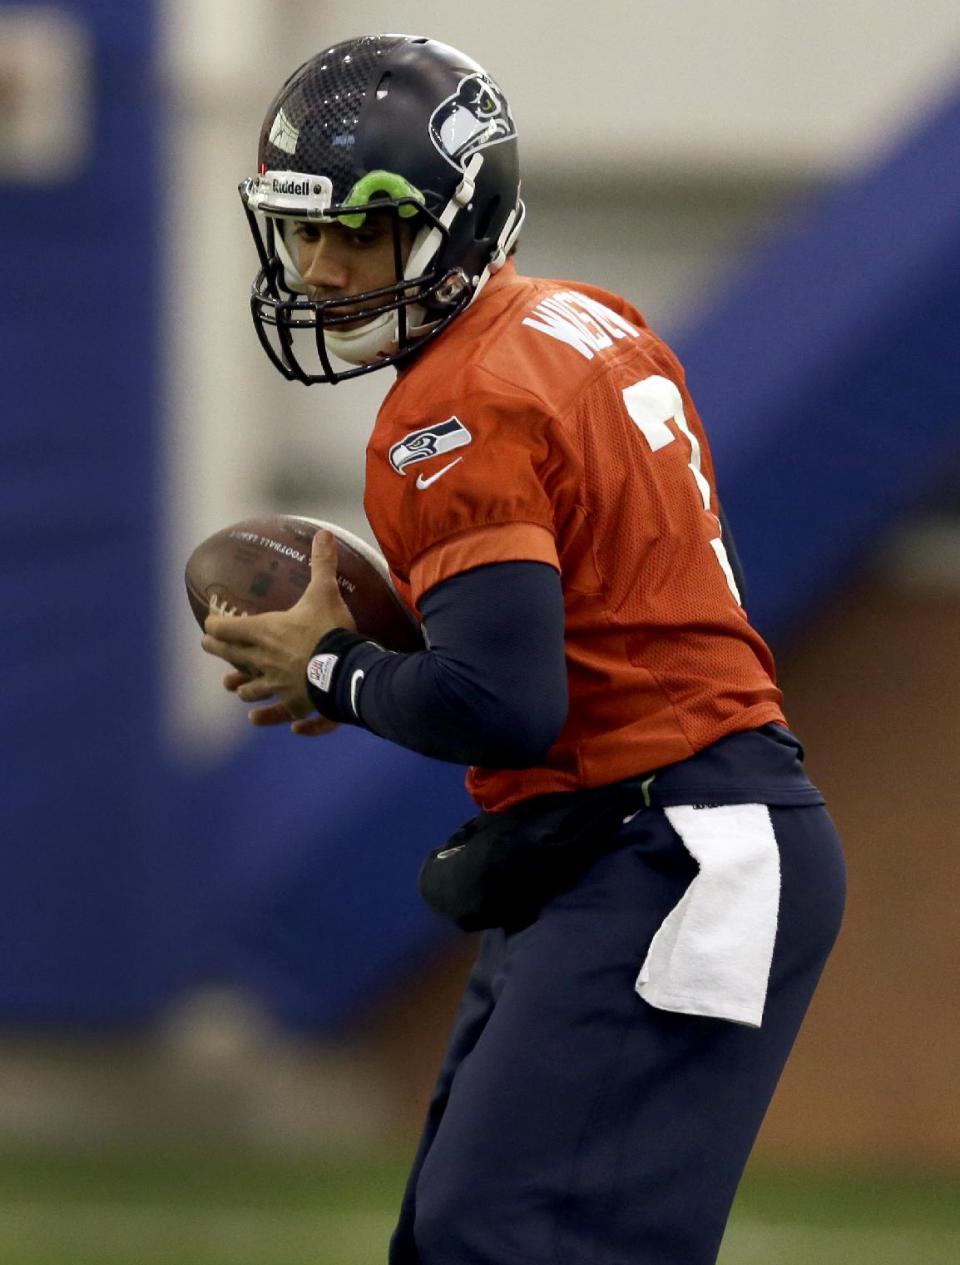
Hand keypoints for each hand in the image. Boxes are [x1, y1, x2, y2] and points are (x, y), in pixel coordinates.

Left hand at [202, 529, 354, 727]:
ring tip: (236, 689)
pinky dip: (275, 717)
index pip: (226, 630)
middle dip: (218, 651)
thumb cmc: (329, 630)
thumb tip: (324, 534)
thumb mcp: (325, 593)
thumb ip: (322, 564)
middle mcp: (263, 662)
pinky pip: (282, 714)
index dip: (215, 625)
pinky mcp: (296, 705)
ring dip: (242, 688)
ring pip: (250, 690)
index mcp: (264, 633)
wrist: (345, 670)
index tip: (209, 624)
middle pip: (231, 658)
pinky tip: (273, 722)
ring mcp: (278, 687)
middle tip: (208, 646)